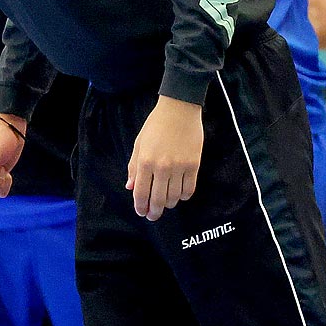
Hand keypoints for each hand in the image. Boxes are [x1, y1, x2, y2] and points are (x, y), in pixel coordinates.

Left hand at [128, 95, 203, 219]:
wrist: (179, 108)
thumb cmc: (156, 125)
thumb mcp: (139, 144)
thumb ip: (134, 167)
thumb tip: (131, 187)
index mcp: (145, 162)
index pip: (141, 193)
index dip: (141, 207)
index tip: (142, 213)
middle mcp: (162, 167)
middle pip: (158, 200)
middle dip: (154, 212)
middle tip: (153, 216)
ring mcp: (179, 167)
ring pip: (175, 197)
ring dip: (169, 204)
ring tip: (167, 202)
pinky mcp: (194, 165)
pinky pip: (189, 189)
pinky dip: (184, 196)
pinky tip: (180, 194)